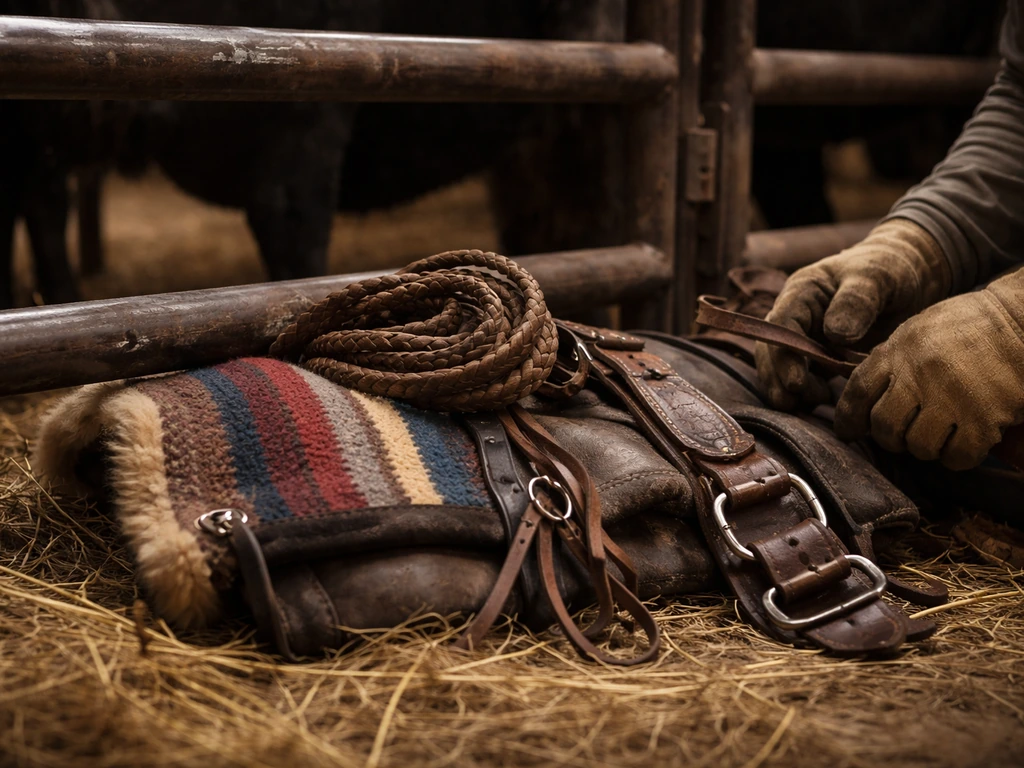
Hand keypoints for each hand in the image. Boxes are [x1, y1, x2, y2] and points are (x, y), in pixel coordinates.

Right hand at [756, 219, 950, 409]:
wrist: (908, 274)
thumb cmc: (890, 268)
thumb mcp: (876, 277)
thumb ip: (856, 301)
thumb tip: (834, 334)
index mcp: (803, 292)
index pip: (781, 325)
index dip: (783, 355)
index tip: (795, 383)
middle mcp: (797, 316)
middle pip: (772, 351)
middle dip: (779, 379)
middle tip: (797, 404)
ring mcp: (807, 337)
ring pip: (783, 368)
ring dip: (791, 390)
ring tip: (818, 402)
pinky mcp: (821, 355)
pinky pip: (806, 377)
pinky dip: (809, 393)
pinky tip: (827, 402)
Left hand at [835, 267, 1023, 469]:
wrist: (1020, 319)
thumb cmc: (967, 327)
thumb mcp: (917, 332)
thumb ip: (890, 361)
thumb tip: (863, 399)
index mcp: (898, 350)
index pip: (858, 391)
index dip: (848, 418)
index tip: (848, 432)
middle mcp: (919, 374)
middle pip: (884, 426)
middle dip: (890, 438)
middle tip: (903, 434)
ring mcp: (952, 397)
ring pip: (919, 446)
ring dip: (926, 447)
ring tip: (939, 432)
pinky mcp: (984, 418)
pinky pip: (956, 456)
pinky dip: (957, 456)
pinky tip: (964, 441)